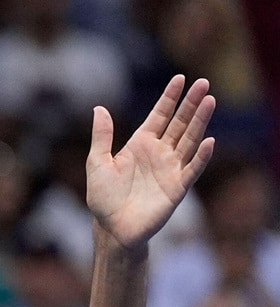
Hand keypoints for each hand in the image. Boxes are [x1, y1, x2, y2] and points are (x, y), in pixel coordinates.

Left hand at [86, 75, 214, 250]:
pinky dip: (201, 156)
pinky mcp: (177, 187)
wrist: (112, 227)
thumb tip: (99, 108)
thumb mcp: (97, 163)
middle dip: (190, 104)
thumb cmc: (103, 197)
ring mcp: (170, 169)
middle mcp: (159, 152)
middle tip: (203, 83)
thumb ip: (102, 137)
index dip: (169, 98)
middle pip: (179, 123)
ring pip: (189, 140)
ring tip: (210, 101)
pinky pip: (192, 169)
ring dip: (199, 122)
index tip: (180, 79)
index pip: (159, 115)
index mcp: (140, 144)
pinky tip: (209, 141)